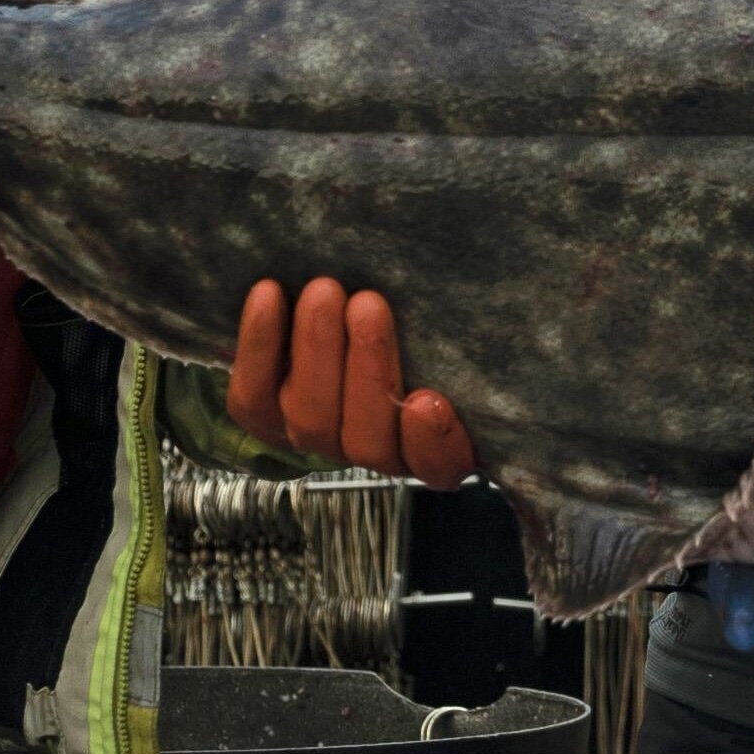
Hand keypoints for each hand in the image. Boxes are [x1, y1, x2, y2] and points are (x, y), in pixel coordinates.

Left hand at [228, 278, 476, 483]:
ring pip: (311, 418)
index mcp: (434, 441)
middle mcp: (374, 450)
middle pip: (367, 441)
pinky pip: (253, 398)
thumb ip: (455, 328)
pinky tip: (269, 293)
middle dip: (367, 370)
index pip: (440, 465)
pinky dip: (258, 345)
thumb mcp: (444, 323)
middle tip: (368, 304)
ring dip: (317, 351)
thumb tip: (500, 287)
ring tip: (323, 290)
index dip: (432, 442)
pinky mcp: (264, 417)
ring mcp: (316, 437)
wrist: (339, 306)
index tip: (429, 398)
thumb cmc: (415, 312)